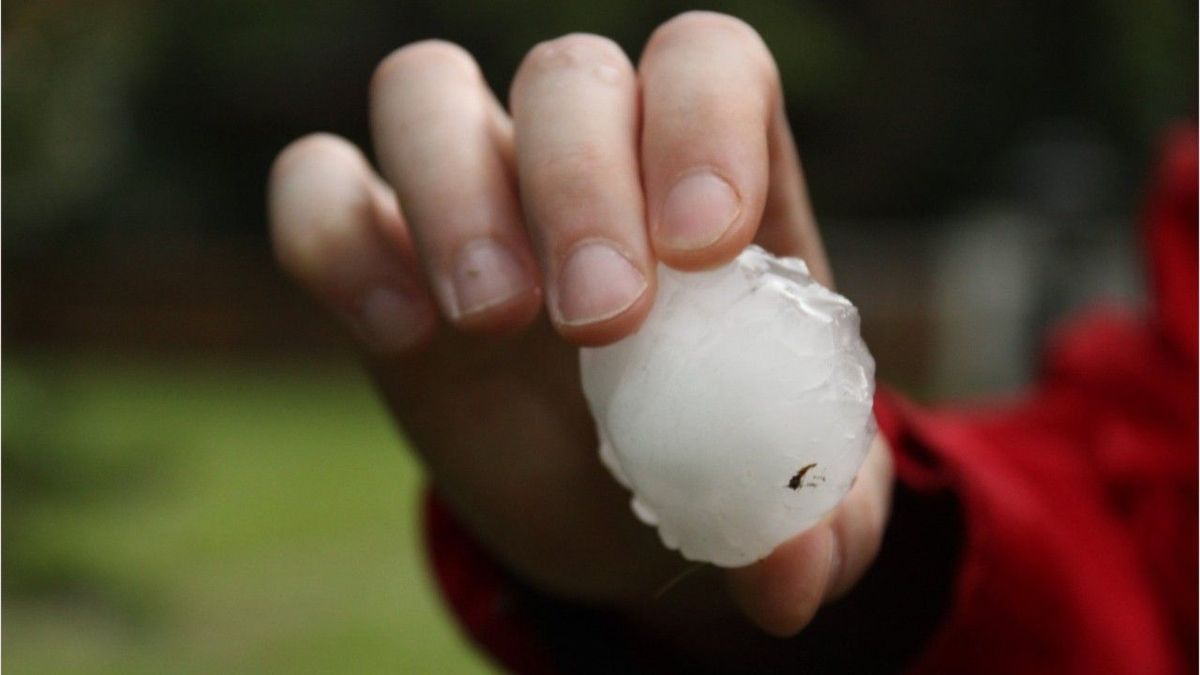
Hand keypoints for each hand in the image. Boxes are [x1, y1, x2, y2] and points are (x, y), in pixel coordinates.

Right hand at [267, 11, 892, 638]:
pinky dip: (340, 244)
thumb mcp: (795, 513)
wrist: (609, 513)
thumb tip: (789, 576)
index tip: (701, 245)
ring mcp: (472, 194)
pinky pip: (320, 189)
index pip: (704, 62)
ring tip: (492, 322)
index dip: (701, 121)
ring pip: (425, 88)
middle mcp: (586, 157)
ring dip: (454, 191)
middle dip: (579, 183)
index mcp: (709, 179)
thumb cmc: (718, 472)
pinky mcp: (381, 254)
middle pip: (567, 72)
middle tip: (600, 324)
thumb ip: (817, 530)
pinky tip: (403, 337)